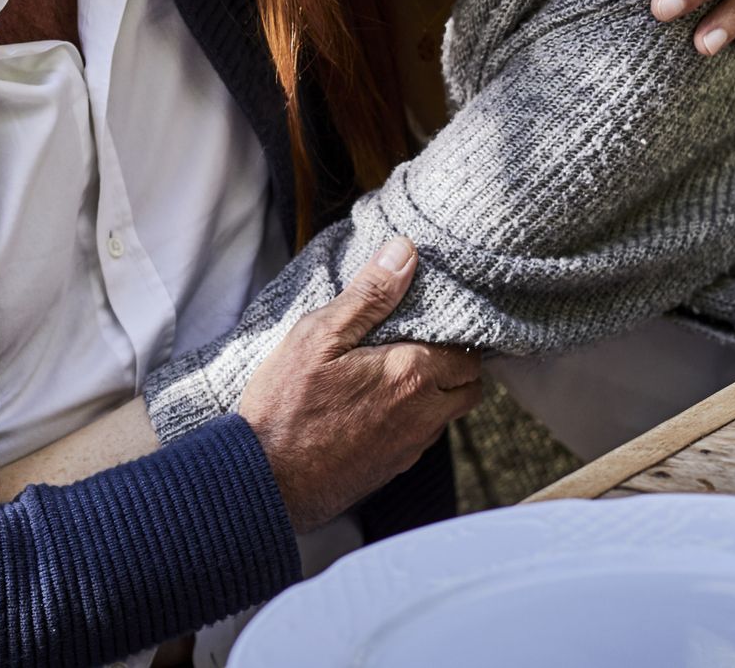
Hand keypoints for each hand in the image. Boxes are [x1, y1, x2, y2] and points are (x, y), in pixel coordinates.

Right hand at [237, 238, 482, 533]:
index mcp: (411, 374)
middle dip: (456, 364)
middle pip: (469, 386)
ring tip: (398, 372)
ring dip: (437, 394)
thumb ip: (368, 295)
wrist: (265, 480)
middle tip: (421, 344)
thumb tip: (406, 253)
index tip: (433, 320)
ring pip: (447, 415)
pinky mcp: (391, 471)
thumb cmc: (286, 405)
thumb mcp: (319, 336)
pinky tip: (378, 406)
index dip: (456, 333)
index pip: (468, 351)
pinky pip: (421, 439)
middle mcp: (423, 415)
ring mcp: (409, 449)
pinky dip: (414, 420)